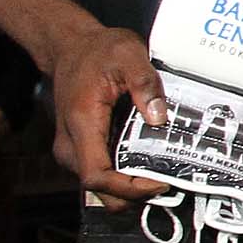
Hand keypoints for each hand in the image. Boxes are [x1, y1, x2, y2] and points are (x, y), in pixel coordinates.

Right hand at [48, 23, 166, 210]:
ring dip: (132, 188)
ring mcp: (74, 149)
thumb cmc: (99, 51)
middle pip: (100, 191)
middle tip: (171, 183)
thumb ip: (145, 83)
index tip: (160, 183)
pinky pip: (103, 173)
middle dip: (135, 195)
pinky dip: (126, 177)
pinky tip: (152, 165)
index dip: (128, 189)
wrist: (71, 47)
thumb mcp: (128, 54)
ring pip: (101, 187)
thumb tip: (159, 117)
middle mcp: (71, 145)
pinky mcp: (82, 148)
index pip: (96, 177)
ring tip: (166, 175)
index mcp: (81, 125)